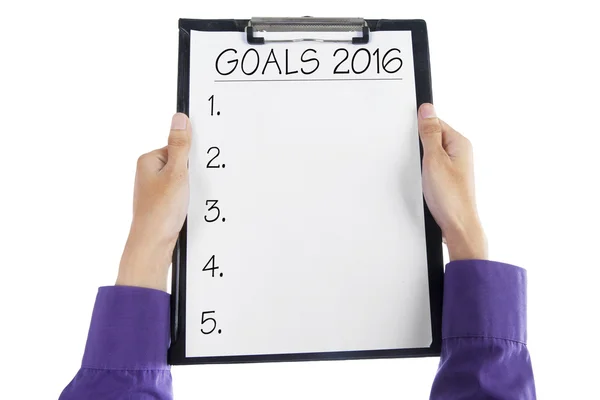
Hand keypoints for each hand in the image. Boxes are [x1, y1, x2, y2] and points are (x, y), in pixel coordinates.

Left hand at [116, 113, 191, 290]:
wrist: (153, 244)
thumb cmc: (160, 212)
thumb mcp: (177, 173)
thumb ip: (180, 145)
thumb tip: (179, 118)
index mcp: (148, 161)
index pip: (177, 147)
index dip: (189, 159)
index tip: (192, 170)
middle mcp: (148, 173)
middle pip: (180, 164)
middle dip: (190, 175)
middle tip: (187, 189)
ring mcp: (153, 189)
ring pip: (181, 181)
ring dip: (188, 190)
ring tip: (184, 202)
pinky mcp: (160, 203)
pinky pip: (179, 194)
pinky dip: (185, 200)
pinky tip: (184, 210)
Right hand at [418, 103, 487, 260]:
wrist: (457, 226)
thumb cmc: (450, 198)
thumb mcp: (434, 160)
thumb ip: (429, 133)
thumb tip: (427, 110)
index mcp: (460, 143)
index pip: (435, 123)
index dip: (420, 129)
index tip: (412, 139)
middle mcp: (459, 153)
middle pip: (432, 138)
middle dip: (419, 147)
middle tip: (419, 161)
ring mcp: (454, 167)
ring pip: (430, 154)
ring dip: (421, 162)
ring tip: (423, 175)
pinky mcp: (447, 179)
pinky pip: (431, 167)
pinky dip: (424, 172)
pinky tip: (423, 182)